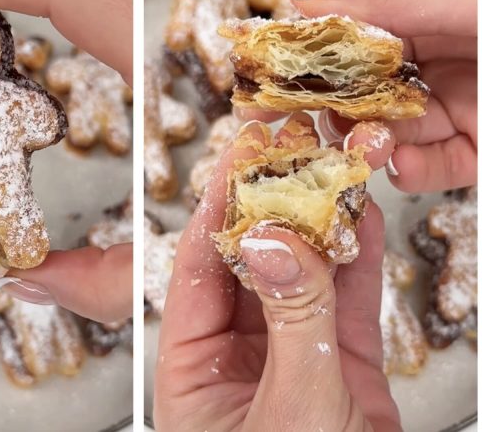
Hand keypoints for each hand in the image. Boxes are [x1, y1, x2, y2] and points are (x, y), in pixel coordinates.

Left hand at [154, 114, 401, 431]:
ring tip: (331, 163)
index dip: (220, 208)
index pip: (196, 272)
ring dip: (319, 221)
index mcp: (188, 372)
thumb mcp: (293, 407)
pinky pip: (344, 304)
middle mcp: (232, 361)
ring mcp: (286, 361)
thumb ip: (288, 322)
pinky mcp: (338, 371)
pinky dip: (357, 260)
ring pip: (299, 276)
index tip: (239, 157)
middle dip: (271, 204)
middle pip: (247, 263)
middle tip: (288, 146)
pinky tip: (362, 216)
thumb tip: (270, 242)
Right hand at [241, 0, 477, 192]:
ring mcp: (456, 109)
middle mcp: (434, 65)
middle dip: (319, 112)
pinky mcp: (478, 151)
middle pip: (357, 94)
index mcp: (425, 17)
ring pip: (387, 135)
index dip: (300, 61)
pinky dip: (412, 173)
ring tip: (359, 145)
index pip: (346, 41)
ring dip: (363, 144)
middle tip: (280, 126)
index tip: (258, 80)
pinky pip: (433, 169)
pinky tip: (405, 164)